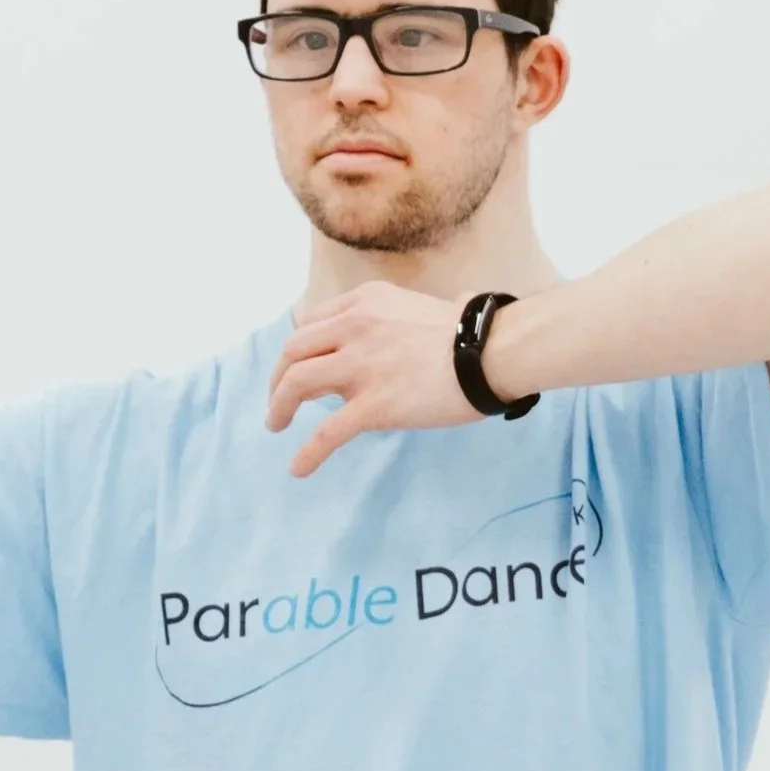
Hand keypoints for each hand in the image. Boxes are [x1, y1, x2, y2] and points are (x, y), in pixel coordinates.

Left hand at [264, 282, 477, 476]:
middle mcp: (353, 328)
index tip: (302, 366)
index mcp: (365, 303)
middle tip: (279, 399)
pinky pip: (327, 432)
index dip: (301, 348)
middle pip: (293, 350)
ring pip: (296, 383)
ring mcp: (360, 367)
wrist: (493, 352)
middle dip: (279, 376)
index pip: (312, 323)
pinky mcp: (373, 406)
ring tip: (276, 425)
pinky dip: (307, 453)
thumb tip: (455, 301)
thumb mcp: (428, 304)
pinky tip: (298, 468)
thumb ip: (418, 311)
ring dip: (279, 406)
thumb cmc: (475, 332)